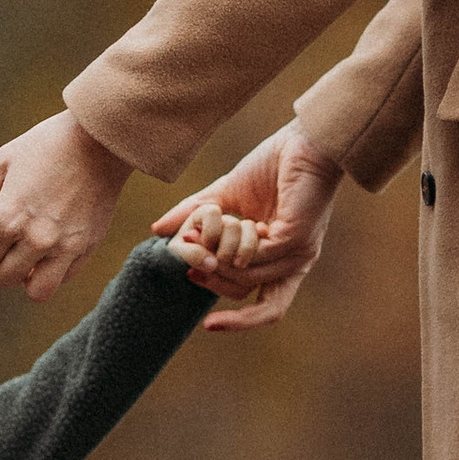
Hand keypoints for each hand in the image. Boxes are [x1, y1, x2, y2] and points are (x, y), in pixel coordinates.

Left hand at [0, 110, 129, 303]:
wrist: (101, 139)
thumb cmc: (49, 143)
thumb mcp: (5, 160)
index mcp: (9, 216)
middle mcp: (35, 237)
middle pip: (7, 278)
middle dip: (5, 264)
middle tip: (12, 245)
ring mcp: (64, 245)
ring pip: (37, 290)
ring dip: (31, 277)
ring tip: (32, 256)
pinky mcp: (87, 246)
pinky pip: (65, 277)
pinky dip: (56, 270)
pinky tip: (54, 249)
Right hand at [155, 124, 343, 333]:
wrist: (300, 140)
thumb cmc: (271, 166)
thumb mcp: (224, 196)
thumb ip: (194, 214)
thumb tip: (157, 230)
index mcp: (283, 262)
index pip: (265, 309)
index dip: (234, 319)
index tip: (196, 292)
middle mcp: (295, 264)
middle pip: (256, 303)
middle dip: (216, 283)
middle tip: (190, 262)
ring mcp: (299, 253)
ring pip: (249, 277)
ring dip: (219, 258)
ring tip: (197, 236)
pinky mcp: (295, 237)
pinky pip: (256, 256)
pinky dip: (232, 246)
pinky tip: (219, 227)